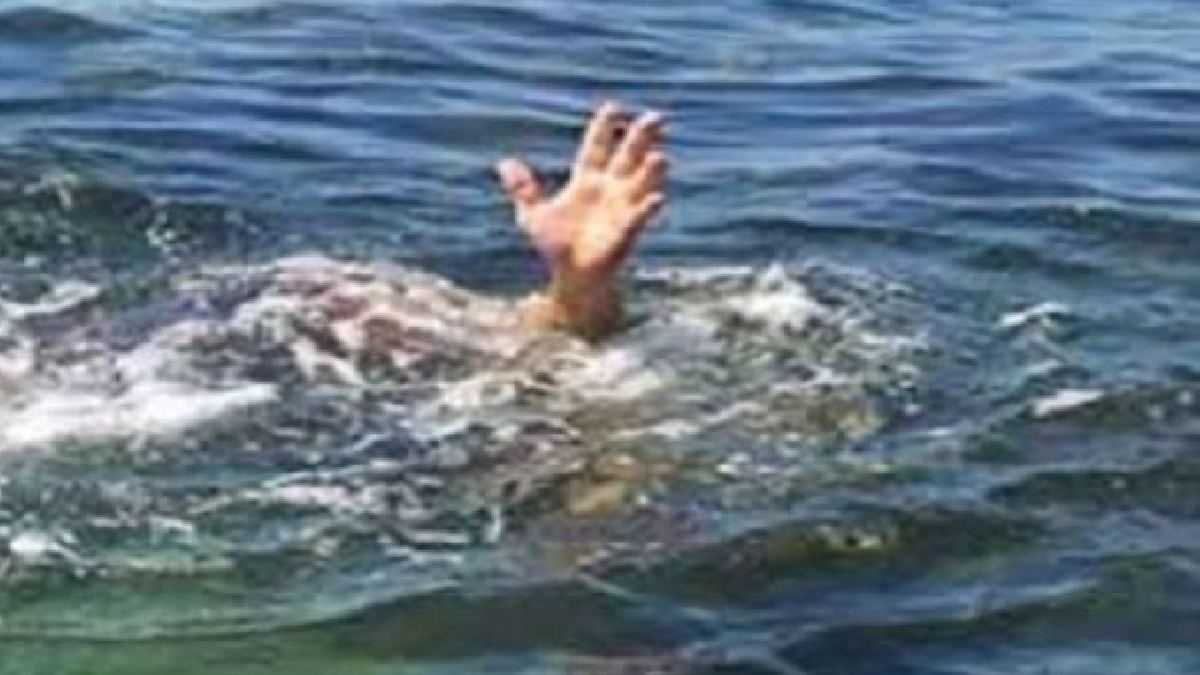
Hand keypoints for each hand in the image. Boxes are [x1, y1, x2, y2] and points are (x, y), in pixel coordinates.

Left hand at [496, 101, 667, 281]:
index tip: (614, 107)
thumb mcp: (533, 215)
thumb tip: (505, 163)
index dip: (605, 128)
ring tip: (659, 156)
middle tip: (656, 118)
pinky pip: (640, 217)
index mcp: (587, 180)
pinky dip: (649, 207)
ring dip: (651, 171)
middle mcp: (610, 189)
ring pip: (641, 183)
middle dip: (641, 137)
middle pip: (628, 156)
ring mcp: (622, 208)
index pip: (598, 147)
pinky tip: (656, 198)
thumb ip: (523, 189)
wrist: (571, 278)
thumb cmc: (556, 246)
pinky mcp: (627, 231)